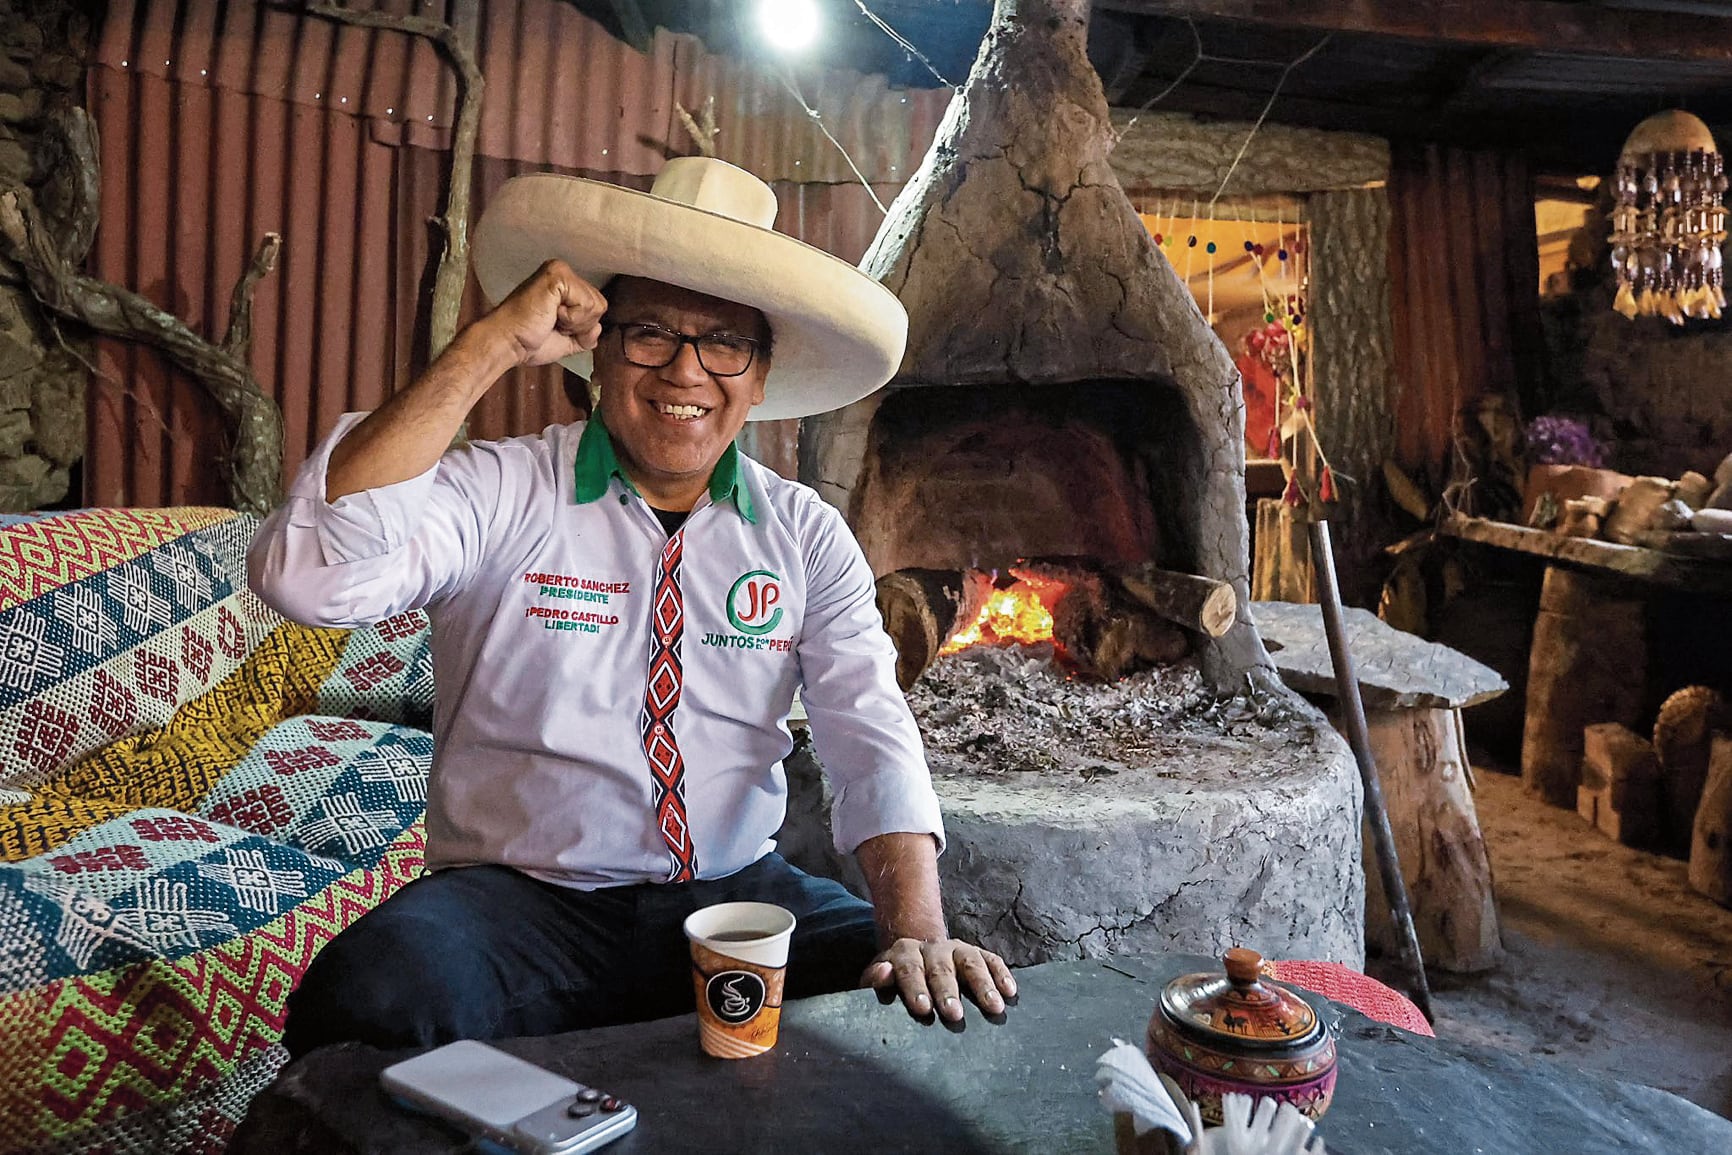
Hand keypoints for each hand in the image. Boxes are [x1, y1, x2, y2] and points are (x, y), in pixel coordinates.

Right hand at [483, 259, 606, 367]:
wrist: (508, 343)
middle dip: (579, 325)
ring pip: (596, 305)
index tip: (553, 327)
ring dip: (574, 322)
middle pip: (600, 306)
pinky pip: (587, 304)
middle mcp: (563, 272)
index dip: (579, 328)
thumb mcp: (566, 341)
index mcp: (565, 284)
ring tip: (549, 318)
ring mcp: (560, 270)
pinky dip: (571, 318)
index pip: (596, 308)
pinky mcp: (558, 275)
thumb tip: (598, 328)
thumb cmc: (529, 342)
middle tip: (551, 323)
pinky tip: (550, 314)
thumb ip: (585, 335)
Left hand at [860, 938, 1016, 1024]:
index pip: (909, 970)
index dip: (916, 989)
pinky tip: (1011, 991)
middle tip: (955, 1014)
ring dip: (983, 984)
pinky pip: (992, 960)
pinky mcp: (977, 953)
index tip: (923, 1009)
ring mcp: (957, 949)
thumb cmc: (896, 977)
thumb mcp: (879, 977)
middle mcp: (933, 948)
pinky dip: (1002, 974)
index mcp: (905, 954)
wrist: (917, 951)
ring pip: (971, 962)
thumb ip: (874, 979)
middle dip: (949, 992)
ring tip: (994, 1007)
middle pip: (941, 969)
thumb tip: (884, 972)